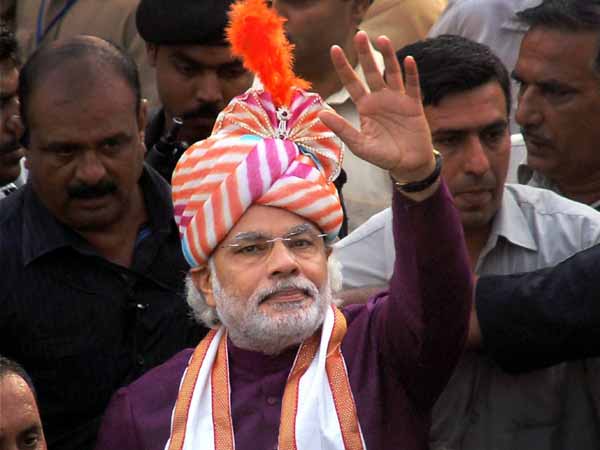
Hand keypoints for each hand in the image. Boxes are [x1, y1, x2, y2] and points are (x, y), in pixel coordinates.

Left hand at [318, 31, 435, 183]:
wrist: (407, 165)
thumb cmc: (382, 156)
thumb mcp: (360, 145)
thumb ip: (342, 128)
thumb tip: (320, 113)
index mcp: (365, 107)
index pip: (351, 82)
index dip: (343, 66)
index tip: (335, 49)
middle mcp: (380, 99)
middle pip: (371, 71)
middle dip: (365, 54)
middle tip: (359, 35)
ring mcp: (397, 100)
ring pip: (392, 73)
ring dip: (388, 56)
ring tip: (382, 39)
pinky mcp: (413, 105)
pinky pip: (412, 85)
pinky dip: (410, 73)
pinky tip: (408, 60)